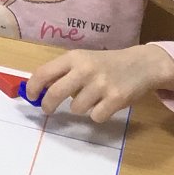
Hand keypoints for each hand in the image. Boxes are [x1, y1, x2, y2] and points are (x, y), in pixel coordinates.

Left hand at [26, 44, 173, 122]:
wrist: (142, 64)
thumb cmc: (105, 64)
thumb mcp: (82, 60)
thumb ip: (62, 72)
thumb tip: (37, 90)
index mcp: (74, 57)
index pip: (43, 73)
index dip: (33, 87)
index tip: (31, 96)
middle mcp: (86, 69)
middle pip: (55, 93)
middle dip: (48, 105)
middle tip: (47, 109)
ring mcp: (101, 84)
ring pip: (76, 108)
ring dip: (80, 107)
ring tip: (91, 98)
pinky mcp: (116, 99)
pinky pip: (95, 116)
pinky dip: (97, 114)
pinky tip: (105, 103)